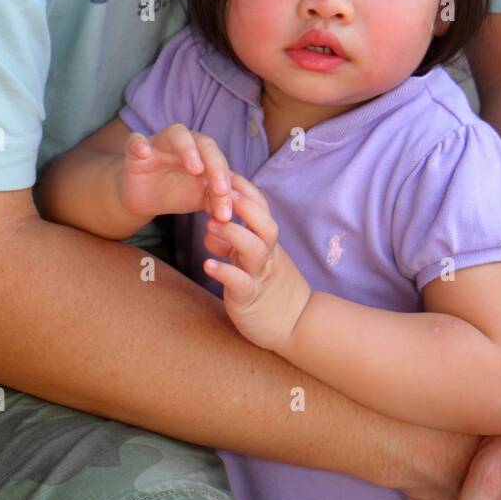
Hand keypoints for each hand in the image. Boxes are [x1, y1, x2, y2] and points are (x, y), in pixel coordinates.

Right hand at [118, 125, 235, 222]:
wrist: (144, 198)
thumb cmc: (176, 193)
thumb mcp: (199, 199)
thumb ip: (215, 201)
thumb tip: (228, 214)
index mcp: (204, 152)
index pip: (220, 161)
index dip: (226, 182)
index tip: (226, 208)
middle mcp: (185, 143)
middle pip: (204, 143)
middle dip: (215, 165)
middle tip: (220, 189)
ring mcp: (160, 143)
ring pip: (177, 133)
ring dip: (188, 149)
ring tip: (196, 169)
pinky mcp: (135, 149)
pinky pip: (136, 139)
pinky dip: (139, 143)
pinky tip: (143, 152)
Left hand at [203, 172, 311, 352]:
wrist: (292, 325)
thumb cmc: (268, 287)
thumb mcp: (252, 258)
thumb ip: (234, 240)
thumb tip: (212, 224)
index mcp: (267, 243)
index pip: (262, 209)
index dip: (247, 191)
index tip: (227, 174)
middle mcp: (267, 256)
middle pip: (265, 224)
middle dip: (246, 207)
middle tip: (221, 193)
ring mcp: (260, 276)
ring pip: (254, 250)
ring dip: (233, 234)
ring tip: (210, 225)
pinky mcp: (250, 299)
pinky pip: (240, 283)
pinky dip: (225, 273)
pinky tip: (208, 266)